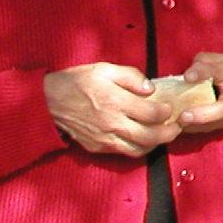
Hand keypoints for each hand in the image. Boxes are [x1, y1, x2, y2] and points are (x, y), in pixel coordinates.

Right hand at [44, 62, 177, 155]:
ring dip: (155, 144)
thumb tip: (150, 89)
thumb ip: (130, 77)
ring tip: (162, 135)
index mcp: (115, 101)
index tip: (170, 108)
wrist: (46, 103)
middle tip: (177, 127)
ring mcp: (104, 139)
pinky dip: (137, 148)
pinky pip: (123, 153)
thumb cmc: (76, 82)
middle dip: (169, 133)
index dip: (166, 112)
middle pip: (150, 136)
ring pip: (138, 150)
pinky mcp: (97, 148)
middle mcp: (112, 124)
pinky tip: (143, 140)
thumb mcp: (104, 69)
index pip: (152, 113)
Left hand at [171, 52, 222, 134]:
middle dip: (202, 114)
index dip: (202, 73)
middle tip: (183, 116)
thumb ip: (203, 62)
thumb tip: (187, 75)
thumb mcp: (221, 59)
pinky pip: (212, 128)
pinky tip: (182, 126)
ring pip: (216, 123)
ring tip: (177, 123)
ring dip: (195, 125)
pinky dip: (195, 128)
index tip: (187, 77)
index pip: (217, 71)